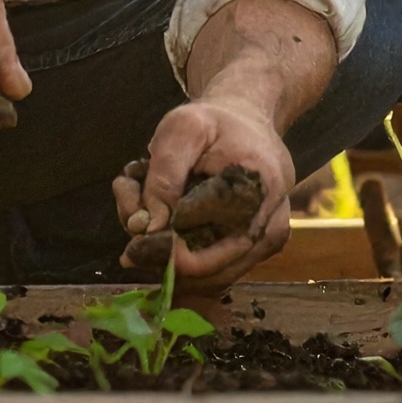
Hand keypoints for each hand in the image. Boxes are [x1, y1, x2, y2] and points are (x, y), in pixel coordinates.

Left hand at [114, 95, 291, 285]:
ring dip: (167, 259)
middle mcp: (269, 225)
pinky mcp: (257, 253)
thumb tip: (149, 226)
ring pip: (205, 279)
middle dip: (158, 252)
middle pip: (203, 268)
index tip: (133, 220)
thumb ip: (163, 173)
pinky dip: (182, 260)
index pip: (201, 231)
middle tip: (132, 225)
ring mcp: (266, 243)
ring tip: (147, 219)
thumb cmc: (215, 123)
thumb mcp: (182, 128)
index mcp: (258, 188)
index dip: (159, 237)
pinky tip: (167, 230)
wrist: (250, 123)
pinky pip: (213, 275)